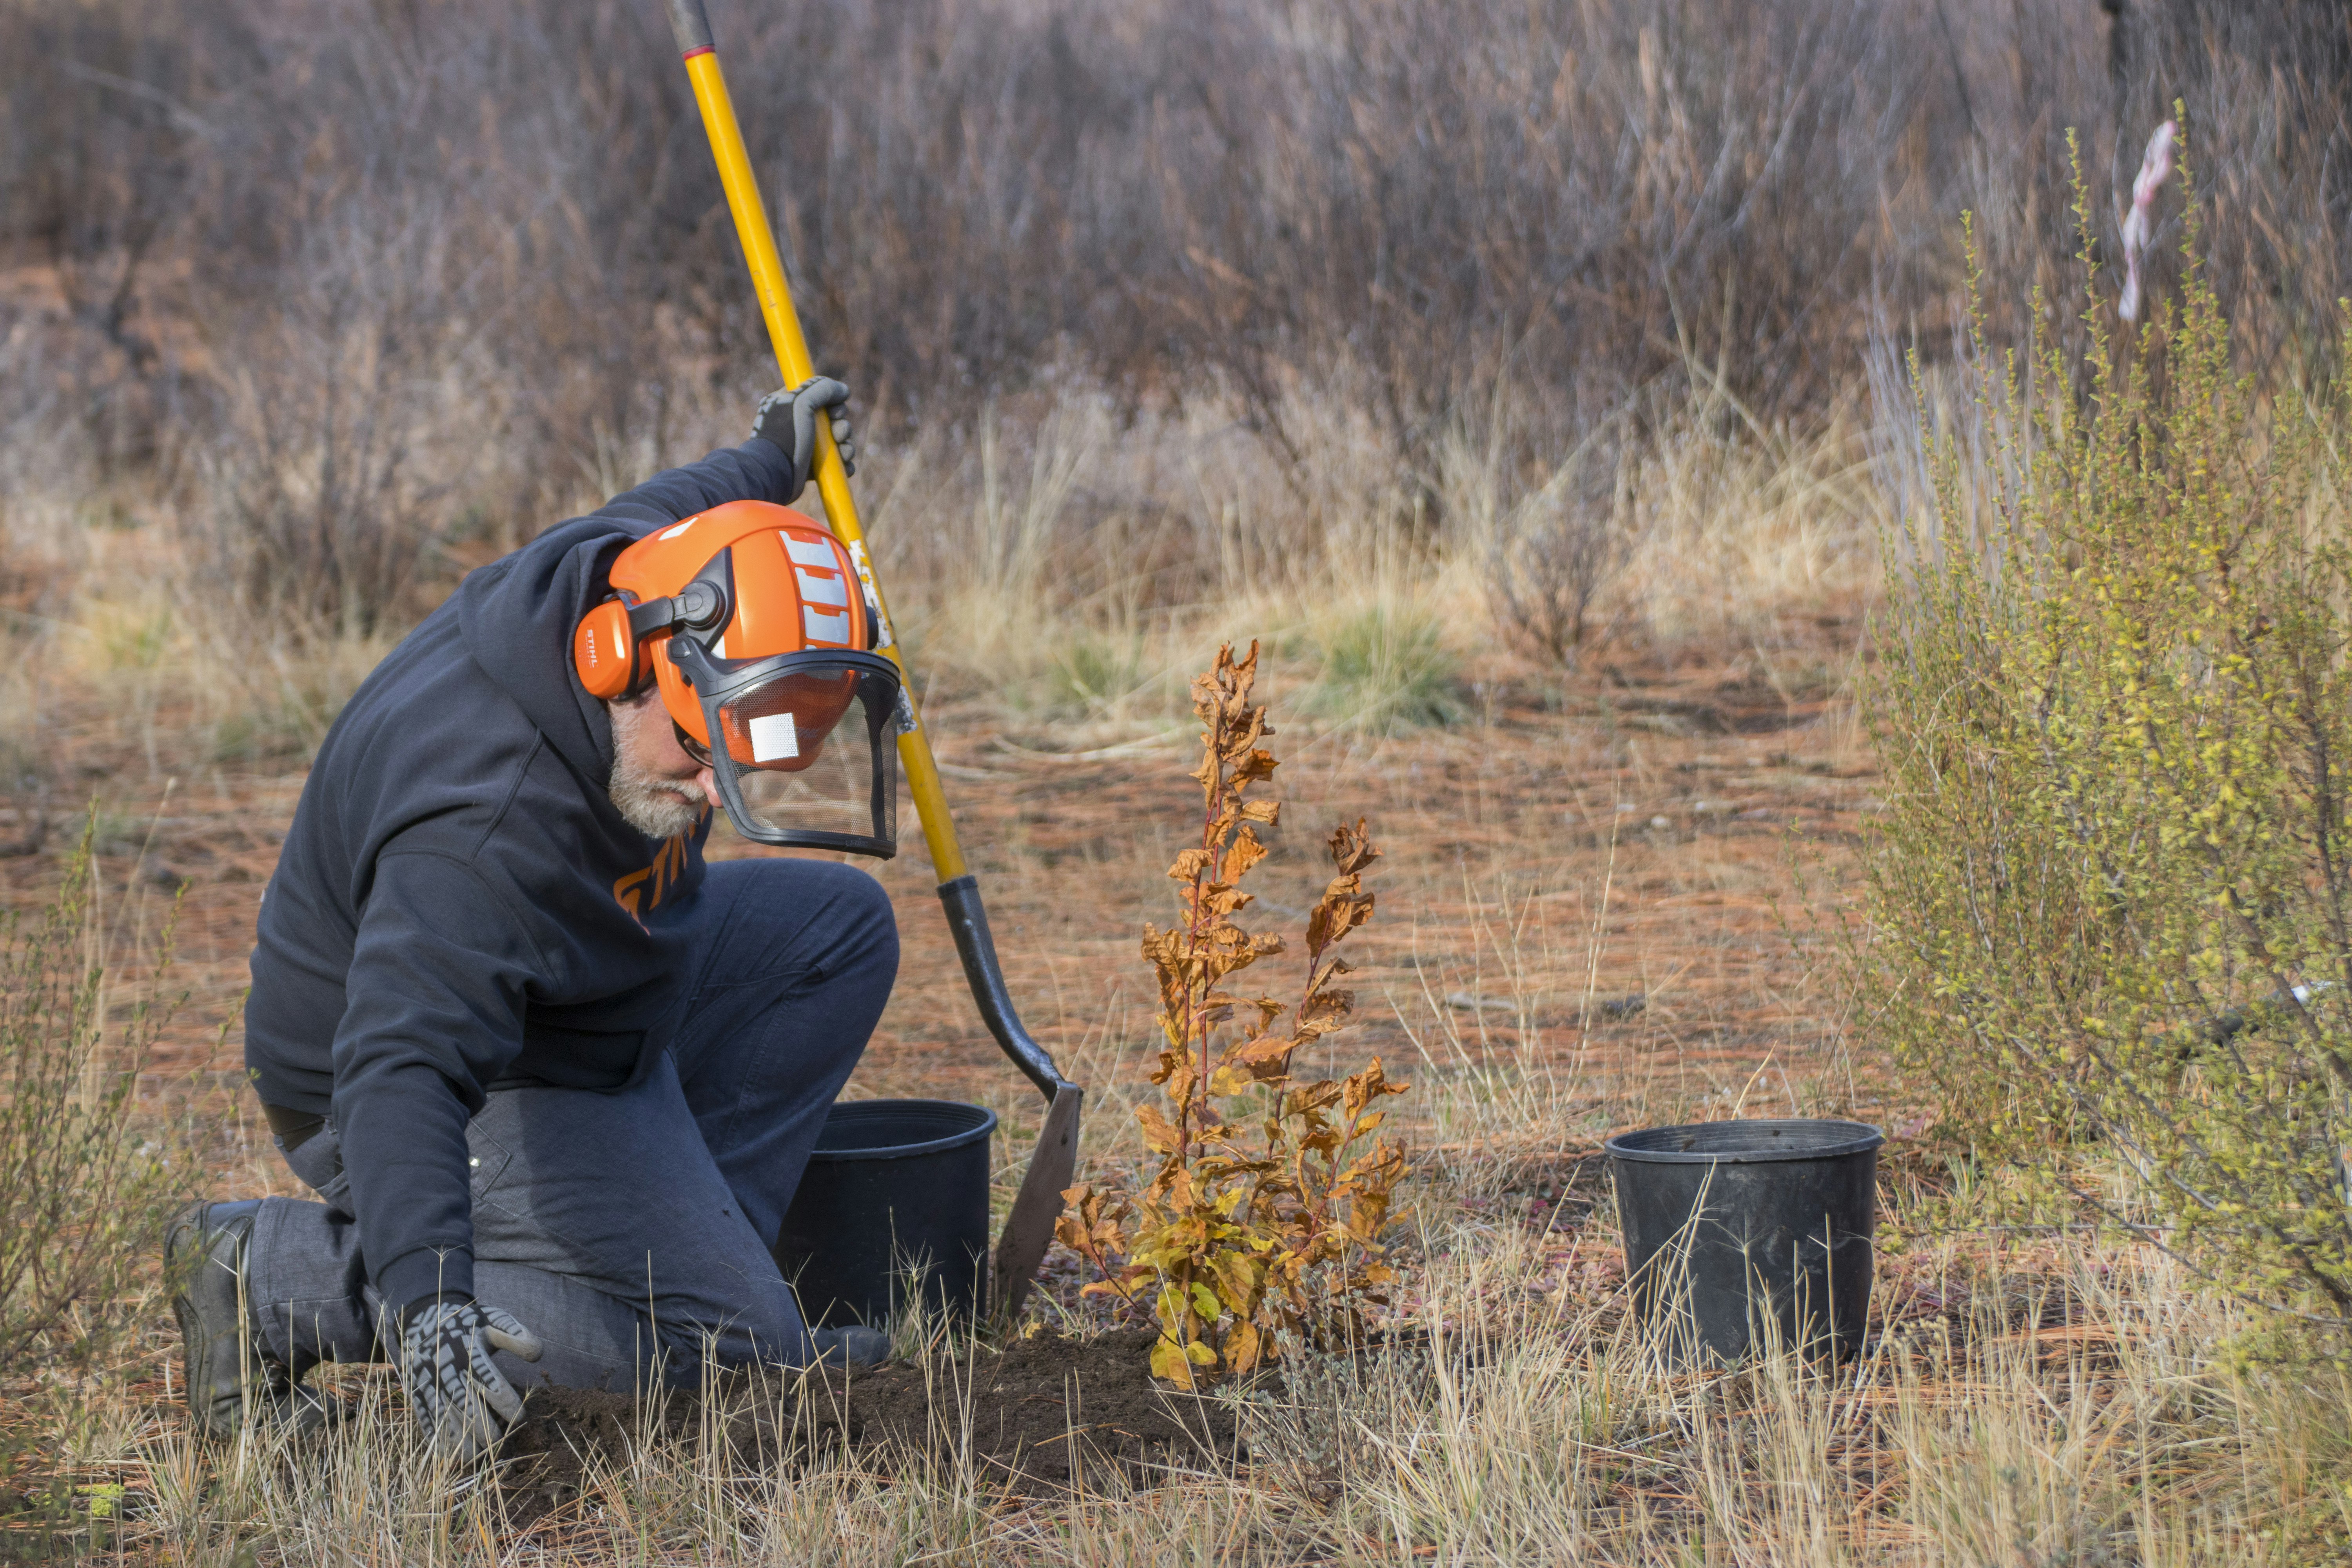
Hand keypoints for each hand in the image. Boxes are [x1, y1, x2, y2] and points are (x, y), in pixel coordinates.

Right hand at [398, 1296, 542, 1461]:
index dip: (506, 1402)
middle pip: (468, 1405)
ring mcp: (430, 1384)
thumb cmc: (468, 1323)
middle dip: (486, 1427)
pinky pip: (427, 1421)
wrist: (423, 1319)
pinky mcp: (418, 1394)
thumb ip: (517, 1334)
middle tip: (501, 1441)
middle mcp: (448, 1369)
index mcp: (470, 1350)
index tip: (520, 1418)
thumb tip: (537, 1355)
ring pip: (446, 1417)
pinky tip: (451, 1456)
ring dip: (462, 1440)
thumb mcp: (494, 1318)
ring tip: (479, 1456)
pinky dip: (438, 1440)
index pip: (490, 1381)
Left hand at [751, 377, 855, 500]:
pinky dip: (844, 463)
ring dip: (846, 445)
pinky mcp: (811, 466)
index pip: (817, 394)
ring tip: (844, 453)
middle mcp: (796, 422)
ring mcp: (804, 444)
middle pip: (831, 418)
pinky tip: (845, 465)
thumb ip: (823, 389)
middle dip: (842, 426)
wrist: (774, 474)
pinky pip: (835, 461)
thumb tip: (843, 391)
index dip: (831, 401)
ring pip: (836, 440)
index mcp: (787, 403)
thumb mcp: (801, 402)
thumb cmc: (784, 436)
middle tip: (839, 434)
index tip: (834, 411)